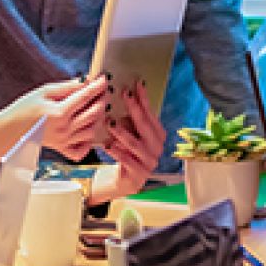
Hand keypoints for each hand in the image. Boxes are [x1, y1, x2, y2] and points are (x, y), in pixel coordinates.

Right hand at [16, 75, 108, 161]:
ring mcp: (64, 141)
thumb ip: (66, 87)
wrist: (9, 130)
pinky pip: (82, 150)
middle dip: (101, 100)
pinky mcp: (62, 150)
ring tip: (95, 107)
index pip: (85, 97)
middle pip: (93, 114)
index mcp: (59, 112)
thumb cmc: (24, 108)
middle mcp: (64, 129)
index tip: (103, 79)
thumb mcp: (43, 92)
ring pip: (92, 130)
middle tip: (102, 91)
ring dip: (97, 118)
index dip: (97, 86)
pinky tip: (85, 131)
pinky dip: (88, 142)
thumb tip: (85, 81)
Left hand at [91, 80, 165, 203]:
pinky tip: (107, 145)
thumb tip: (123, 93)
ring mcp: (149, 163)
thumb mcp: (129, 133)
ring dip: (121, 132)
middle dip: (134, 108)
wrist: (122, 181)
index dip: (144, 99)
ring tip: (109, 123)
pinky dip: (116, 152)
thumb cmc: (125, 153)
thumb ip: (129, 119)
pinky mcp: (138, 175)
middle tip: (124, 95)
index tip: (136, 84)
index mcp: (158, 135)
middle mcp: (157, 148)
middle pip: (145, 125)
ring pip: (135, 143)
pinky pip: (126, 160)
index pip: (150, 114)